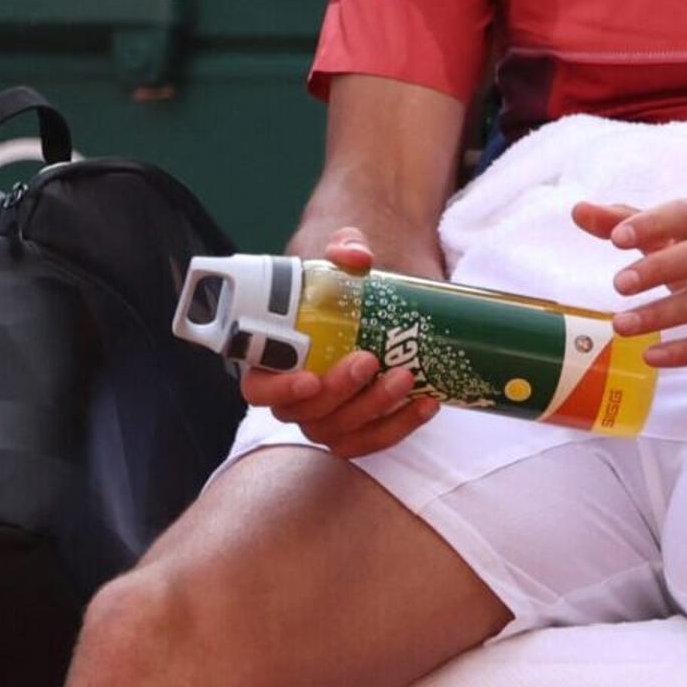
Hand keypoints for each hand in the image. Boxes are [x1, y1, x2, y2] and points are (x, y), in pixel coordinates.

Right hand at [238, 227, 437, 455]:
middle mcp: (297, 396)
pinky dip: (401, 426)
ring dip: (374, 411)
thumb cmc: (345, 282)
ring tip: (405, 378)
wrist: (384, 297)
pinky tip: (427, 403)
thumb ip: (345, 246)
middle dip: (340, 393)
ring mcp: (329, 415)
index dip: (278, 390)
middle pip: (306, 414)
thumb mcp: (343, 256)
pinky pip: (375, 439)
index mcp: (274, 359)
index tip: (310, 378)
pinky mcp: (363, 425)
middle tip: (369, 360)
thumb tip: (357, 257)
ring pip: (342, 431)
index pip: (258, 388)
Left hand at [575, 197, 686, 377]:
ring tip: (620, 325)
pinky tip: (651, 357)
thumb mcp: (677, 247)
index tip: (616, 238)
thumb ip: (630, 227)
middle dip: (660, 267)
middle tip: (618, 284)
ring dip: (662, 314)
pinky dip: (684, 351)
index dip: (654, 222)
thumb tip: (579, 210)